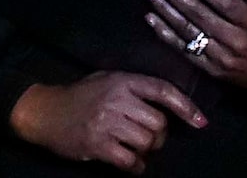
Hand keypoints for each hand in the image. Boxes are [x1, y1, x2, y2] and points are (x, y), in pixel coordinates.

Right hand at [10, 71, 205, 172]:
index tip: (201, 122)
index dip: (186, 107)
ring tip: (135, 149)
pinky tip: (130, 165)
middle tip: (149, 138)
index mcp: (123, 80)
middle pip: (159, 123)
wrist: (45, 111)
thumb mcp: (107, 79)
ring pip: (147, 142)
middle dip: (159, 135)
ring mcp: (107, 123)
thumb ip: (135, 88)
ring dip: (146, 151)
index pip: (163, 91)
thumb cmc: (80, 95)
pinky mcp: (98, 145)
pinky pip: (130, 161)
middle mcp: (117, 99)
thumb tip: (168, 104)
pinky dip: (135, 167)